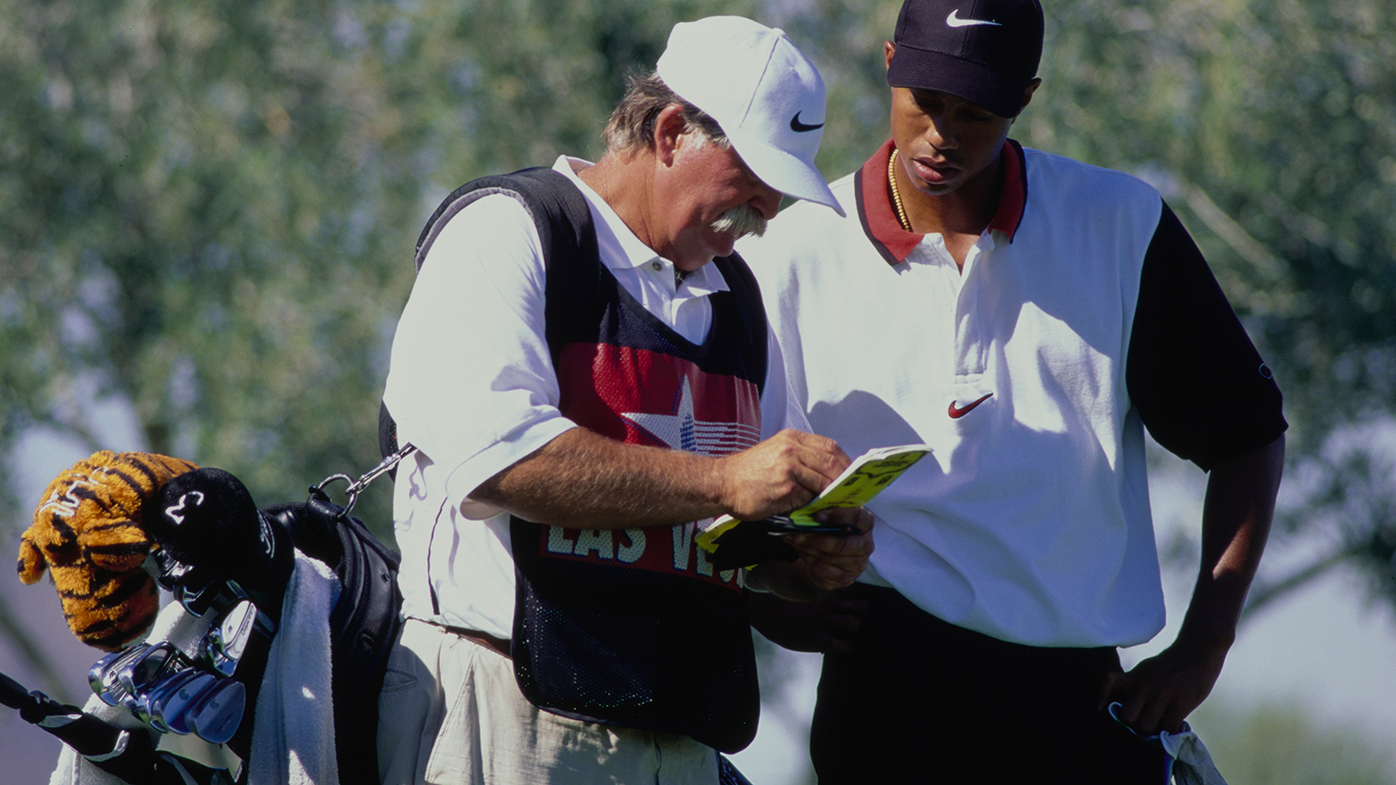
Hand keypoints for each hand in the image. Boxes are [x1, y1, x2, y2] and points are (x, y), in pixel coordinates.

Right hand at [713, 429, 851, 520]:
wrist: (721, 483)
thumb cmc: (749, 472)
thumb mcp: (777, 453)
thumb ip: (802, 458)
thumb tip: (830, 474)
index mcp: (792, 438)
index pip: (830, 447)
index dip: (845, 463)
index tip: (851, 476)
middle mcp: (791, 449)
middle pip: (831, 464)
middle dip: (843, 482)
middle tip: (848, 494)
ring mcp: (788, 468)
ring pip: (823, 482)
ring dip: (829, 496)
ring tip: (832, 505)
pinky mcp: (784, 489)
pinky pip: (808, 498)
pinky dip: (812, 506)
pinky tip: (811, 511)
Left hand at [747, 506, 874, 601]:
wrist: (827, 553)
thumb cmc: (829, 526)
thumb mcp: (829, 513)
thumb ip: (824, 507)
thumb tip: (808, 499)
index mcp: (866, 523)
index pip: (859, 518)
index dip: (838, 516)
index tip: (817, 515)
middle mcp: (866, 545)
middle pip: (843, 544)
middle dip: (817, 538)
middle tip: (796, 532)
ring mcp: (858, 564)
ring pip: (831, 557)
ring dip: (808, 548)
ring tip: (792, 538)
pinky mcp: (846, 578)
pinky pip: (824, 570)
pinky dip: (808, 559)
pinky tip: (799, 550)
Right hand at [748, 588, 868, 652]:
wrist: (769, 614)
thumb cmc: (794, 609)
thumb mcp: (817, 599)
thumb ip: (834, 604)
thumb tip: (850, 614)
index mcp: (833, 598)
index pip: (861, 597)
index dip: (872, 607)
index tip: (877, 616)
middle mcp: (831, 607)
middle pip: (863, 609)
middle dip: (871, 620)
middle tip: (874, 632)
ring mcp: (824, 622)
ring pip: (852, 623)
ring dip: (860, 633)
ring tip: (861, 642)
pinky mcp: (816, 638)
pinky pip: (839, 645)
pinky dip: (847, 649)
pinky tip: (846, 651)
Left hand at [1098, 634, 1228, 734]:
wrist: (1198, 651)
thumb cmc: (1171, 664)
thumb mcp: (1146, 669)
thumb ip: (1136, 686)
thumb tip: (1127, 710)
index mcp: (1135, 676)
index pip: (1107, 682)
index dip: (1101, 698)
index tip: (1101, 710)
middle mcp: (1144, 686)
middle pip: (1126, 717)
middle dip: (1132, 724)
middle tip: (1142, 722)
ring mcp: (1162, 695)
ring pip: (1146, 728)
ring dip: (1152, 732)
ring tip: (1158, 726)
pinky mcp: (1181, 703)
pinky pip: (1168, 729)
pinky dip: (1169, 732)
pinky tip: (1172, 725)